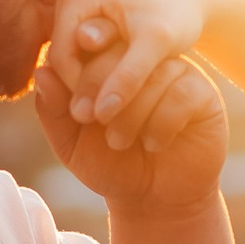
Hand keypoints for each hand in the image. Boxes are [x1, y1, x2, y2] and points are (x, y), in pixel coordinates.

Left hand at [34, 54, 227, 216]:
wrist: (153, 199)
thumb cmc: (111, 165)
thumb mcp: (72, 142)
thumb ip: (54, 110)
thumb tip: (42, 71)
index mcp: (111, 63)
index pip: (94, 44)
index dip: (82, 71)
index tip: (77, 111)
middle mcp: (144, 61)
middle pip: (124, 52)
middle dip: (103, 88)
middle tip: (96, 122)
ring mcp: (176, 74)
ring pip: (153, 75)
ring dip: (131, 113)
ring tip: (121, 141)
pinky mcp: (202, 94)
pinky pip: (182, 94)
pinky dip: (162, 123)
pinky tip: (155, 143)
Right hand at [47, 0, 212, 127]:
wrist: (190, 2)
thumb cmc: (177, 19)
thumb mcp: (156, 45)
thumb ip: (129, 77)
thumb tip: (101, 112)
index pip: (62, 56)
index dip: (80, 89)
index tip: (104, 116)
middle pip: (61, 56)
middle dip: (82, 87)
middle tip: (106, 120)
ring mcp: (73, 2)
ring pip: (68, 57)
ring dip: (87, 83)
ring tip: (112, 108)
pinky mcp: (82, 14)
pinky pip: (78, 52)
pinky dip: (94, 72)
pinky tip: (114, 92)